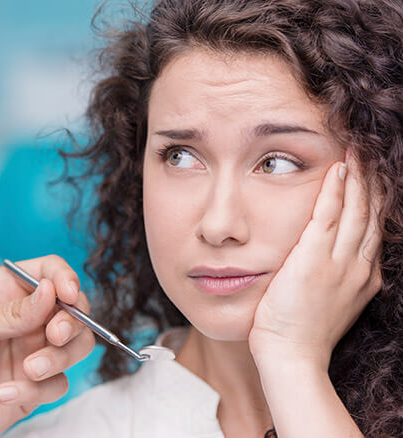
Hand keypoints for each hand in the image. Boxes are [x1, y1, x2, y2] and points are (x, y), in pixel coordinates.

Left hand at [0, 255, 94, 437]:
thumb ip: (12, 312)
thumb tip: (51, 290)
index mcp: (10, 290)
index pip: (50, 270)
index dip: (65, 278)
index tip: (68, 295)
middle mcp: (30, 317)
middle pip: (75, 308)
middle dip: (71, 322)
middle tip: (55, 335)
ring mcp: (37, 349)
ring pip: (77, 345)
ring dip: (60, 358)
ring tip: (29, 370)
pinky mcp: (39, 383)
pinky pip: (58, 383)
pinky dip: (36, 390)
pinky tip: (3, 393)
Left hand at [248, 151, 383, 371]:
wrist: (293, 358)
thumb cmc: (304, 332)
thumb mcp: (332, 302)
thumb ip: (336, 277)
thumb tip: (332, 259)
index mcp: (364, 276)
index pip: (373, 228)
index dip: (375, 200)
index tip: (373, 179)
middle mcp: (359, 266)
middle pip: (371, 214)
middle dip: (371, 181)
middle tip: (370, 154)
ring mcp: (339, 262)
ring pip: (355, 210)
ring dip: (357, 178)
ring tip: (357, 152)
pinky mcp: (313, 259)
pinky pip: (327, 215)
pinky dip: (334, 190)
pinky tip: (337, 169)